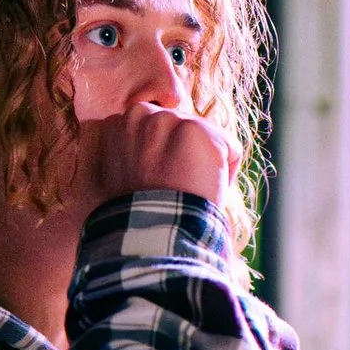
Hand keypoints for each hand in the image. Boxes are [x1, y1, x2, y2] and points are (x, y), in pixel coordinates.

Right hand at [74, 100, 232, 216]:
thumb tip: (152, 152)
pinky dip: (227, 176)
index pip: (159, 131)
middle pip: (183, 130)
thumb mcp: (123, 176)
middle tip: (178, 192)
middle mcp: (142, 114)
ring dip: (206, 166)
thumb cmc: (136, 217)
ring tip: (189, 194)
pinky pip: (231, 149)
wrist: (150, 234)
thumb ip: (135, 152)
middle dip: (187, 158)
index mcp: (119, 124)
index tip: (162, 186)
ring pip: (207, 138)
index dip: (166, 162)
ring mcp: (170, 120)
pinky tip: (205, 193)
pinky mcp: (197, 131)